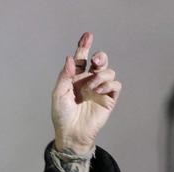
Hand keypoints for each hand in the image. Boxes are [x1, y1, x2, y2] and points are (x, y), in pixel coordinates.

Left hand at [51, 32, 121, 154]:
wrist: (71, 133)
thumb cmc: (62, 115)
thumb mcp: (58, 94)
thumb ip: (65, 76)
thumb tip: (71, 58)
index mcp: (76, 78)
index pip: (82, 59)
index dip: (84, 47)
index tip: (87, 36)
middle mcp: (89, 81)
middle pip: (100, 62)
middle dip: (100, 57)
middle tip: (96, 60)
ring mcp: (100, 90)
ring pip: (109, 72)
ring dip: (101, 75)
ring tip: (91, 87)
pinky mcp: (109, 99)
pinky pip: (115, 85)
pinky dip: (108, 84)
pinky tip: (98, 91)